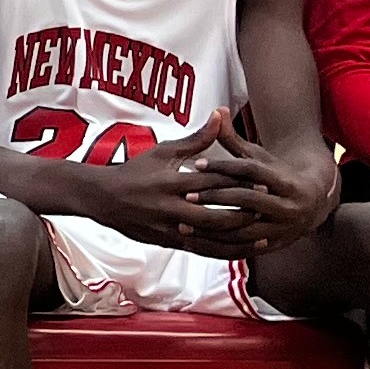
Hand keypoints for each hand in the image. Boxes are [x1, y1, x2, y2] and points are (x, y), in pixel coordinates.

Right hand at [84, 111, 256, 252]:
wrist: (103, 198)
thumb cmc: (135, 171)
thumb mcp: (163, 151)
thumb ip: (196, 139)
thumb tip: (219, 117)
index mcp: (171, 182)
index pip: (211, 182)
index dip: (238, 182)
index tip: (263, 181)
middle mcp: (170, 207)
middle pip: (214, 215)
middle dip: (242, 213)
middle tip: (266, 209)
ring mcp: (167, 228)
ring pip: (209, 239)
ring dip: (238, 238)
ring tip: (262, 234)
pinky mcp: (166, 243)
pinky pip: (199, 251)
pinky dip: (222, 252)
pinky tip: (241, 250)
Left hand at [181, 135, 328, 255]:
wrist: (314, 203)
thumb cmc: (277, 175)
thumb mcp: (260, 157)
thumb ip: (235, 139)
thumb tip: (218, 109)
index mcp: (285, 180)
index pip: (251, 170)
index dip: (223, 166)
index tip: (196, 164)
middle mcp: (288, 205)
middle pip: (248, 201)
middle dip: (216, 198)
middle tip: (186, 196)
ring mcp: (283, 228)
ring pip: (243, 229)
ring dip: (212, 228)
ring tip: (183, 223)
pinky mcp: (275, 246)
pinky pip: (243, 251)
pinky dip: (218, 248)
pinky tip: (196, 243)